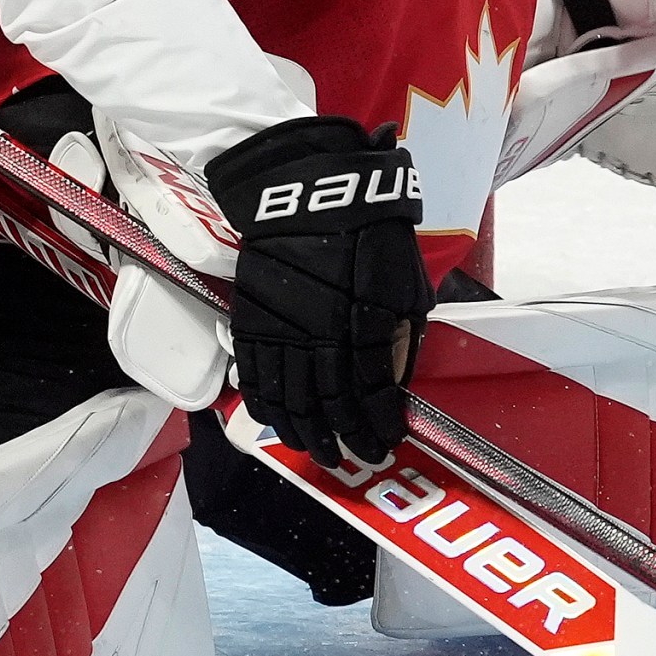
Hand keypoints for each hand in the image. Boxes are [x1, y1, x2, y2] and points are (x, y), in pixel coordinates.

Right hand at [206, 116, 432, 467]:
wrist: (310, 194)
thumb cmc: (368, 234)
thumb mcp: (403, 283)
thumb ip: (398, 334)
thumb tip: (391, 377)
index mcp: (363, 328)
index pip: (370, 395)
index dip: (377, 427)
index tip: (386, 444)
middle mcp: (319, 338)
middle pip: (327, 406)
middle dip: (341, 440)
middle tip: (350, 461)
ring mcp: (281, 332)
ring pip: (288, 398)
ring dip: (302, 431)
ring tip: (314, 451)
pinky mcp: (252, 321)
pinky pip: (254, 374)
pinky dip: (263, 404)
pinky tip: (273, 421)